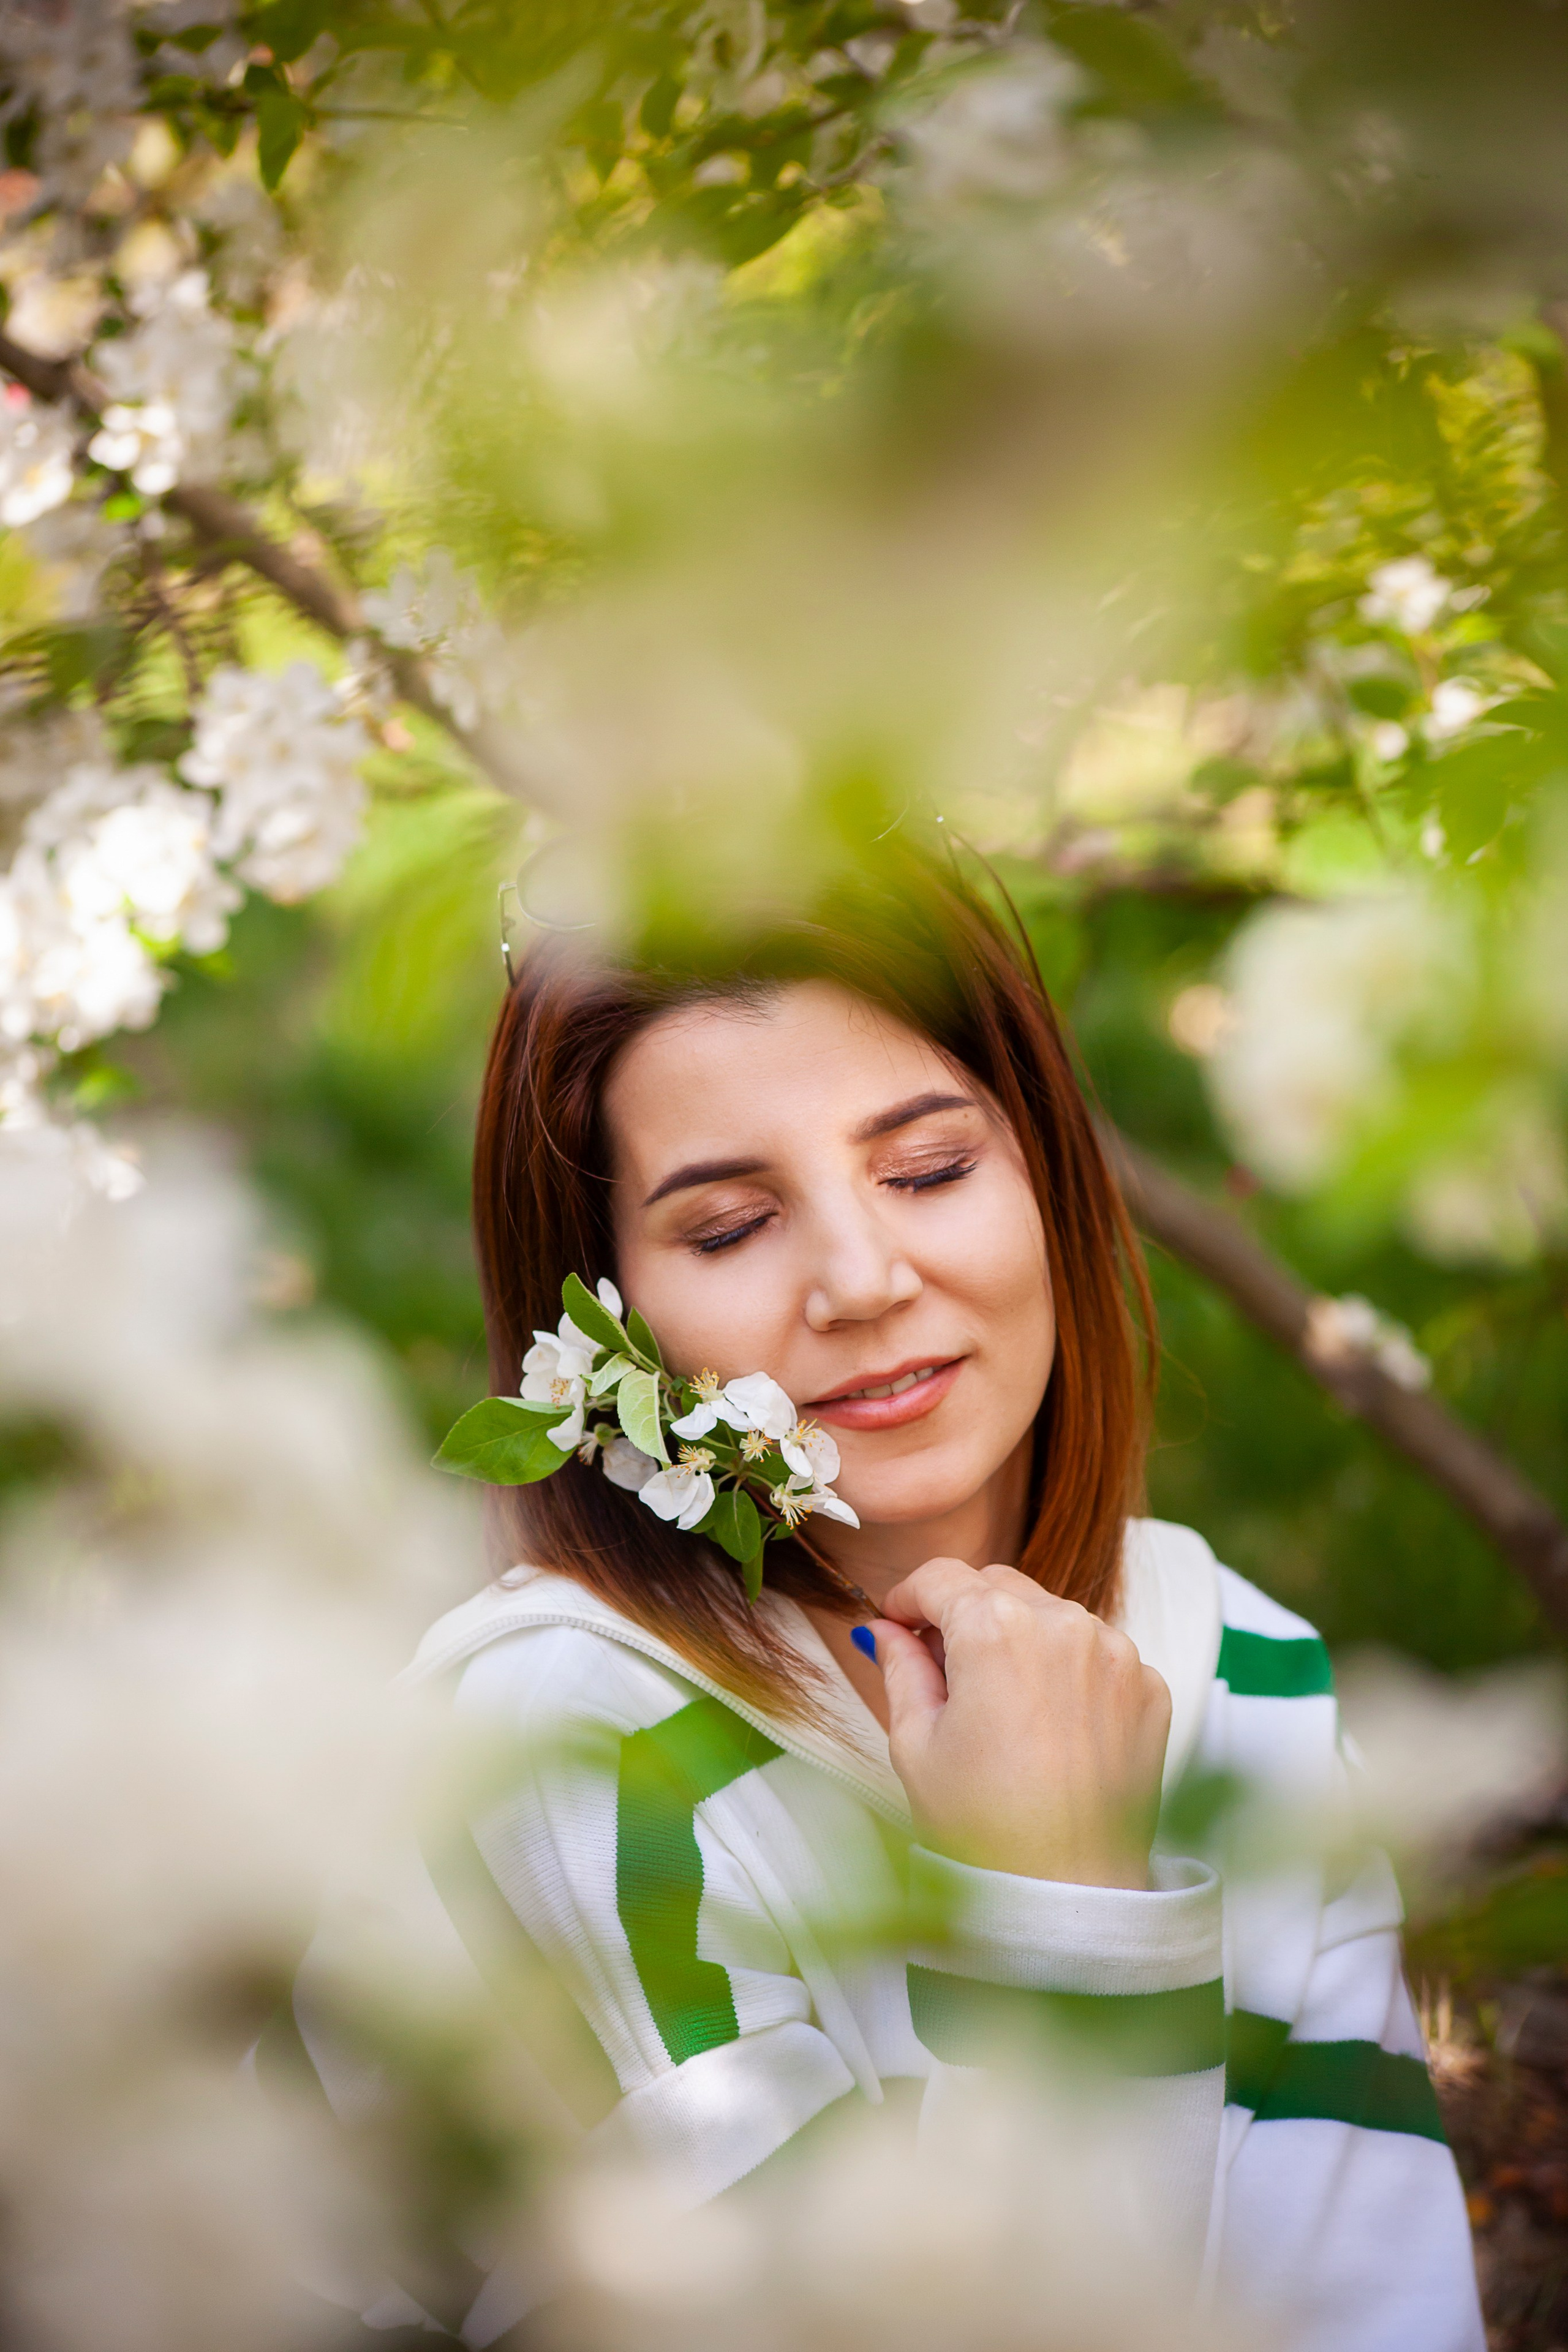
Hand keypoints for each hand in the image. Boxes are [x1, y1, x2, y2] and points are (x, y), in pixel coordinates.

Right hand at [868, 1558, 1171, 1888]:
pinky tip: (1049, 1725)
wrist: (1069, 1896)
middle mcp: (1064, 1623)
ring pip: (1052, 1615)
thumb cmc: (983, 1828)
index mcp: (996, 1628)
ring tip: (1001, 1704)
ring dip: (1021, 1638)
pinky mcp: (1150, 1687)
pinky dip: (1070, 1672)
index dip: (909, 1597)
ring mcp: (1117, 1653)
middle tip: (942, 1666)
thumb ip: (901, 1669)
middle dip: (964, 1612)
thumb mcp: (916, 1744)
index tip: (898, 1623)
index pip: (940, 1577)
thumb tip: (887, 1630)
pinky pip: (1098, 1654)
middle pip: (998, 1585)